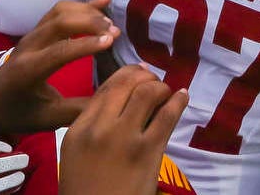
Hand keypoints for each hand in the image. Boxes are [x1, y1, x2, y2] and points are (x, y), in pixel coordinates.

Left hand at [0, 0, 120, 139]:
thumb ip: (77, 111)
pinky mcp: (37, 29)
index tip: (112, 41)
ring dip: (86, 12)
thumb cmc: (18, 112)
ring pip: (59, 11)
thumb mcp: (47, 120)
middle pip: (59, 23)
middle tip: (115, 33)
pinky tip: (103, 1)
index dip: (86, 44)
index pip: (59, 51)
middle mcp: (28, 47)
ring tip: (110, 23)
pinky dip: (82, 5)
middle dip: (90, 23)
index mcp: (28, 71)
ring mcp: (31, 34)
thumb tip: (111, 101)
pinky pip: (59, 11)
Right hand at [57, 63, 186, 194]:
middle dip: (145, 78)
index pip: (105, 87)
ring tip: (168, 94)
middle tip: (155, 82)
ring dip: (162, 88)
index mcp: (78, 129)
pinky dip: (178, 101)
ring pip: (148, 92)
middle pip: (126, 84)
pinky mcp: (148, 151)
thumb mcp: (77, 153)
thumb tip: (121, 96)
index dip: (127, 75)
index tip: (140, 75)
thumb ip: (93, 125)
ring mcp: (124, 138)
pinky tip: (183, 97)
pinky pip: (167, 115)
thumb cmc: (86, 189)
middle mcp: (99, 128)